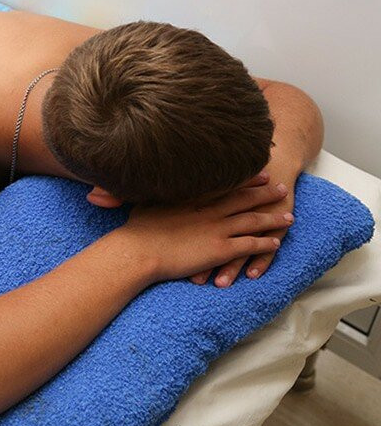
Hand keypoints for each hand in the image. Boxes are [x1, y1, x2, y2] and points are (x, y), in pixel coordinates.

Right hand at [121, 178, 293, 283]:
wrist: (139, 251)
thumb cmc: (137, 230)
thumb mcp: (145, 203)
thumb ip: (155, 195)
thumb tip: (148, 186)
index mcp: (193, 198)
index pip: (226, 185)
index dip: (245, 179)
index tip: (260, 174)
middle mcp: (210, 210)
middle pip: (245, 199)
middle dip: (266, 193)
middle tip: (281, 188)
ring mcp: (217, 229)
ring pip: (253, 221)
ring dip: (273, 218)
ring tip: (289, 216)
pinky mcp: (221, 250)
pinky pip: (250, 245)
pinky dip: (265, 243)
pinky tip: (276, 243)